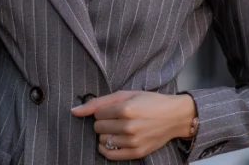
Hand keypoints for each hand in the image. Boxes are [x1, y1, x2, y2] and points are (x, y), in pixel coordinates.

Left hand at [71, 91, 196, 160]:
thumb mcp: (126, 94)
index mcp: (126, 109)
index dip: (103, 111)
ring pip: (102, 141)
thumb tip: (74, 110)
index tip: (113, 109)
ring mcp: (133, 141)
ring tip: (118, 128)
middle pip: (98, 128)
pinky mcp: (137, 153)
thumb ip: (98, 102)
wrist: (174, 116)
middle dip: (103, 123)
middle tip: (116, 119)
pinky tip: (113, 141)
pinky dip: (106, 148)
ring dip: (106, 135)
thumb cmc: (150, 102)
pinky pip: (110, 155)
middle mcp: (129, 126)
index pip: (97, 114)